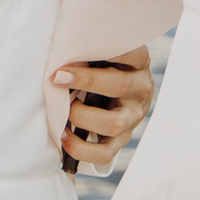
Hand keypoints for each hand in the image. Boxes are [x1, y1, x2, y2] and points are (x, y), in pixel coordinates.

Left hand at [51, 46, 155, 169]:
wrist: (121, 96)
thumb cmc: (104, 67)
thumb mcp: (106, 52)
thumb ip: (92, 47)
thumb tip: (62, 45)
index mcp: (139, 63)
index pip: (133, 54)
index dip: (109, 51)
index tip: (79, 48)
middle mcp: (141, 90)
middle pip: (121, 86)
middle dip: (87, 81)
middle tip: (58, 77)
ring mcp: (133, 117)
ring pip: (114, 124)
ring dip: (82, 116)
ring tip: (65, 109)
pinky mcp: (121, 140)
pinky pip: (104, 154)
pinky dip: (80, 148)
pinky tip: (64, 136)